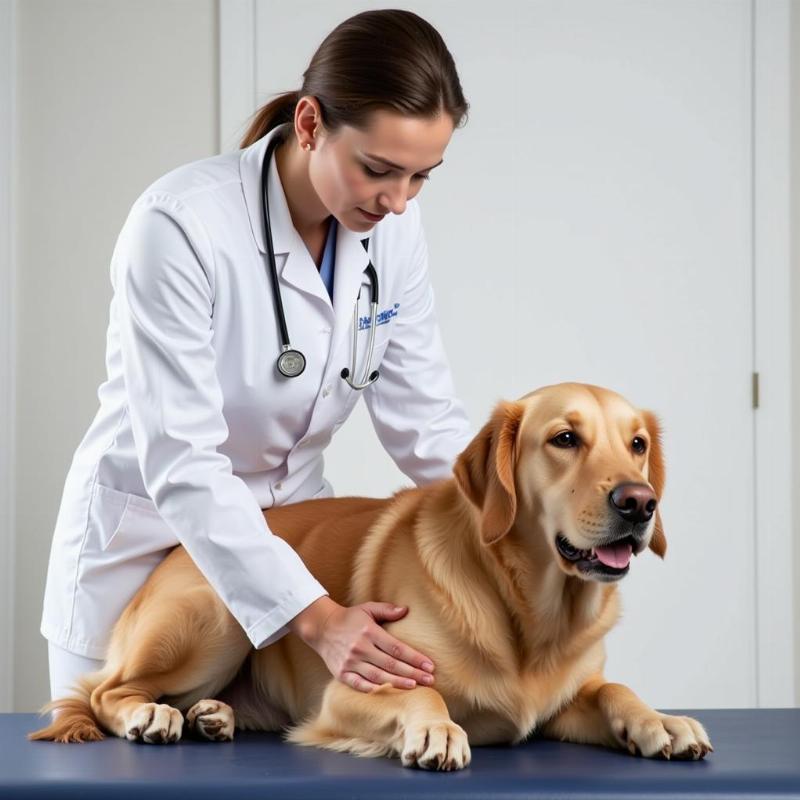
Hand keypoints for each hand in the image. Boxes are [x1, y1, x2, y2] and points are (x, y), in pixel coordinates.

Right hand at [291, 597, 436, 692]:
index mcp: (369, 631)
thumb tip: (406, 610)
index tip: (429, 665)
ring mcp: (350, 661)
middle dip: (412, 673)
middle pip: (390, 664)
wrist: (321, 627)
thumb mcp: (367, 608)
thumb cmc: (349, 618)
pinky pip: (357, 684)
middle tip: (429, 680)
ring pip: (377, 676)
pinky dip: (370, 689)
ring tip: (414, 686)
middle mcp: (360, 647)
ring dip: (396, 682)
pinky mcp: (341, 672)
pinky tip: (385, 692)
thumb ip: (386, 610)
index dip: (414, 658)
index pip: (396, 647)